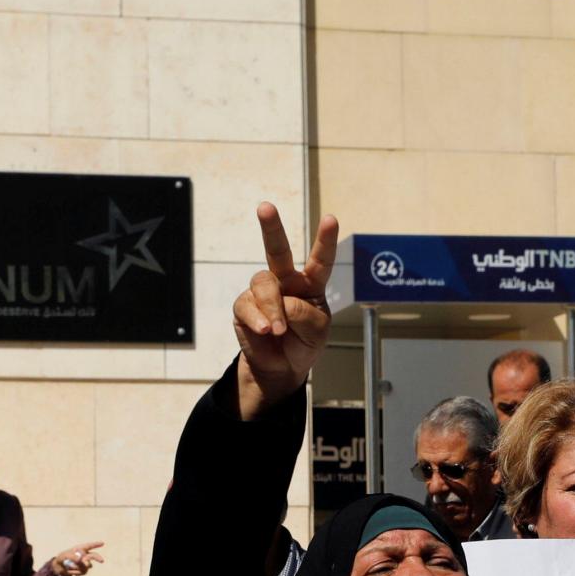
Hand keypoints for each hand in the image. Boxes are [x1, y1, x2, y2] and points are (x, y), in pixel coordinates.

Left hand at [48, 542, 103, 575]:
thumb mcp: (64, 556)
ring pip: (88, 566)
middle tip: (102, 561)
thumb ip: (72, 556)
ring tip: (70, 567)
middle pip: (93, 556)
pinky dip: (77, 572)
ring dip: (79, 567)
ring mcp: (84, 563)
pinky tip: (71, 570)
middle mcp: (84, 555)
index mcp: (80, 549)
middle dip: (98, 558)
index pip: (89, 546)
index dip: (96, 544)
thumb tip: (80, 559)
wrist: (59, 567)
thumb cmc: (61, 558)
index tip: (102, 543)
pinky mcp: (83, 570)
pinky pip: (84, 572)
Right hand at [232, 202, 337, 418]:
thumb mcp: (318, 331)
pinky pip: (247, 304)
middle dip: (271, 228)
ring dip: (272, 308)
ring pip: (263, 283)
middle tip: (265, 208)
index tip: (330, 220)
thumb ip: (305, 313)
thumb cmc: (303, 343)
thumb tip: (283, 302)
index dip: (325, 240)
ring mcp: (263, 292)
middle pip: (277, 250)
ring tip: (277, 330)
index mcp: (310, 284)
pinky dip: (257, 319)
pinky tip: (265, 331)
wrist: (281, 368)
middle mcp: (285, 281)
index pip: (319, 260)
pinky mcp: (244, 307)